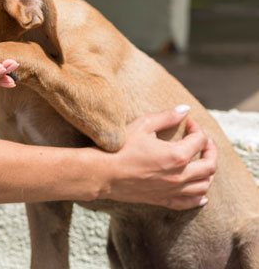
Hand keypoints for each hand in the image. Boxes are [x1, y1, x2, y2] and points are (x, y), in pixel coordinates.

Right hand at [102, 105, 216, 209]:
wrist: (102, 173)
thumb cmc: (120, 148)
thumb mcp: (142, 126)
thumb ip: (167, 117)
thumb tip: (185, 109)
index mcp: (177, 155)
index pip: (199, 140)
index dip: (197, 128)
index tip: (188, 123)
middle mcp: (180, 176)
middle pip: (210, 165)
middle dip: (210, 150)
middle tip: (204, 141)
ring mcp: (173, 190)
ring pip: (204, 185)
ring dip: (208, 173)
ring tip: (202, 162)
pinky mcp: (163, 200)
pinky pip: (189, 203)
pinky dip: (199, 198)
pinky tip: (201, 194)